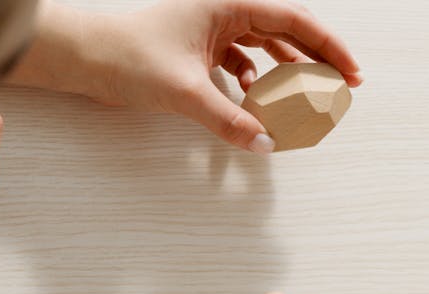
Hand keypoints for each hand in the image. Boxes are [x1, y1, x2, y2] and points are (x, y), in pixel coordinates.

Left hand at [83, 0, 361, 152]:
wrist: (76, 53)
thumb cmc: (123, 54)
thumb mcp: (184, 92)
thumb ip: (228, 120)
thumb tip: (265, 144)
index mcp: (227, 2)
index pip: (295, 20)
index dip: (330, 47)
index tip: (352, 74)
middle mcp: (222, 7)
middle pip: (286, 29)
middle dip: (316, 57)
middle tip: (342, 85)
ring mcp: (210, 24)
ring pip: (265, 42)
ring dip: (288, 68)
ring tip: (309, 93)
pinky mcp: (197, 43)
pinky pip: (241, 56)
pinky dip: (255, 77)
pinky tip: (257, 98)